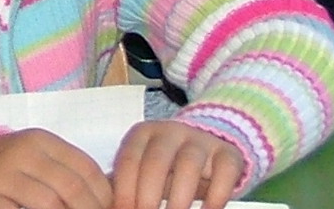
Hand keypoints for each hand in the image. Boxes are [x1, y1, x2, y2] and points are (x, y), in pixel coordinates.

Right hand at [0, 129, 111, 208]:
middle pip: (72, 189)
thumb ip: (67, 172)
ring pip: (51, 204)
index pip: (86, 168)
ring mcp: (1, 176)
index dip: (105, 196)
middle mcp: (20, 153)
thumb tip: (109, 200)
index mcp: (39, 140)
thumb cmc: (8, 168)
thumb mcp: (38, 159)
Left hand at [110, 121, 245, 208]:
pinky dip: (216, 197)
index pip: (129, 160)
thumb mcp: (143, 168)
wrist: (207, 149)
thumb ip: (126, 184)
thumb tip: (105, 203)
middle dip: (148, 194)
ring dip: (179, 196)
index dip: (124, 189)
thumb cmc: (165, 165)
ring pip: (189, 164)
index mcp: (143, 134)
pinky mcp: (227, 154)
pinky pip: (224, 172)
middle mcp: (170, 131)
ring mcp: (200, 140)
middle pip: (156, 160)